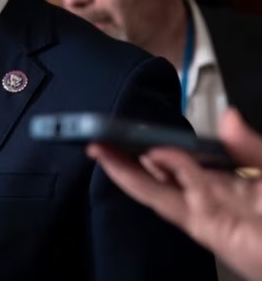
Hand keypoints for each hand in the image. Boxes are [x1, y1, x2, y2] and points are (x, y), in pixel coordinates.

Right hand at [88, 108, 261, 280]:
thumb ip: (251, 147)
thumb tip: (228, 117)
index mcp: (232, 180)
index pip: (187, 156)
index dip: (162, 141)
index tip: (142, 125)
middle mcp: (213, 195)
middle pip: (162, 172)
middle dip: (131, 153)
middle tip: (104, 133)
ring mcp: (206, 211)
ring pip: (155, 186)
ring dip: (124, 166)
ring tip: (98, 145)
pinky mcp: (204, 226)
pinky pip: (164, 201)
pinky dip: (140, 181)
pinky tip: (125, 162)